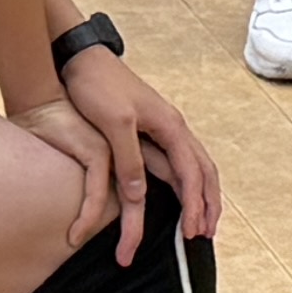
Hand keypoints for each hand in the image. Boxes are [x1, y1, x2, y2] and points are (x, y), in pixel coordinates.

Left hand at [60, 40, 220, 256]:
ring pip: (196, 165)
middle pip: (204, 170)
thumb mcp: (113, 124)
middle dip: (209, 203)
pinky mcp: (151, 128)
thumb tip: (141, 195)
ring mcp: (164, 127)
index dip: (194, 205)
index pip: (192, 174)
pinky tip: (179, 192)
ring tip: (201, 220)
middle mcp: (174, 127)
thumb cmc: (97, 86)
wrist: (82, 59)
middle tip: (206, 234)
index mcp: (170, 126)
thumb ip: (129, 159)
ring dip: (201, 194)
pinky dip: (187, 181)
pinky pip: (179, 160)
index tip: (192, 233)